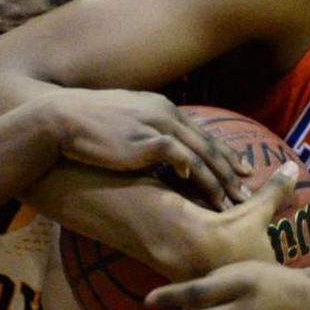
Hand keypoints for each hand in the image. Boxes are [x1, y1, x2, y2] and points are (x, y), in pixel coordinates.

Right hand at [37, 89, 252, 209]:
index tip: (240, 171)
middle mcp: (166, 114)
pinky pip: (180, 158)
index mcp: (162, 108)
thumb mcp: (124, 123)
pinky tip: (204, 189)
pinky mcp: (146, 140)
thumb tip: (155, 153)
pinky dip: (195, 173)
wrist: (61, 119)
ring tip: (232, 201)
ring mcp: (158, 126)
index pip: (201, 134)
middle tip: (248, 191)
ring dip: (218, 180)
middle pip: (209, 145)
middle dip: (230, 170)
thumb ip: (145, 134)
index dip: (223, 154)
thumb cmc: (87, 123)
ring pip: (200, 155)